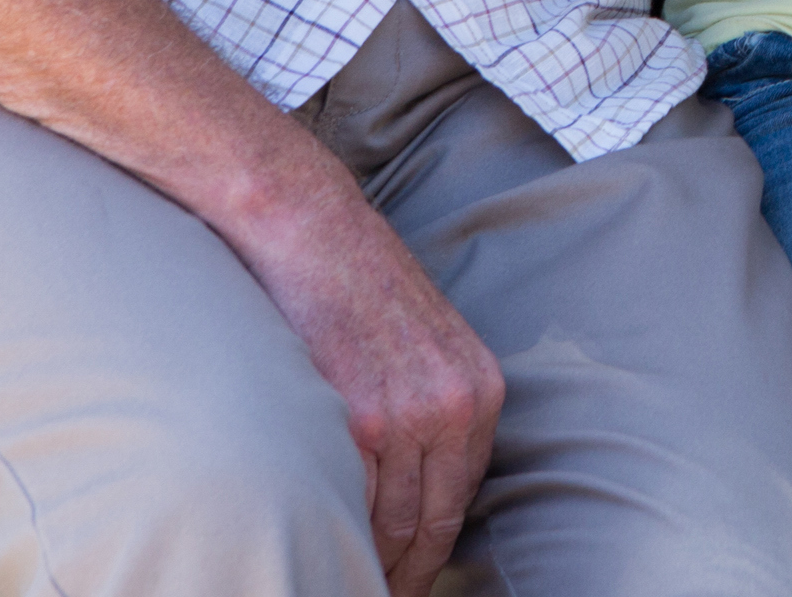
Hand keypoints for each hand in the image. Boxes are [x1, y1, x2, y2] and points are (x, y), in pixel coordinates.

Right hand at [230, 172, 506, 596]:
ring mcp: (406, 415)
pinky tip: (322, 541)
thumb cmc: (361, 285)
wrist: (312, 231)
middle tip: (382, 593)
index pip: (459, 501)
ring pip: (392, 523)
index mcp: (479, 390)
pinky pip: (353, 500)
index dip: (432, 553)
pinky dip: (338, 529)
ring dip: (370, 561)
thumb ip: (432, 408)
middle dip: (405, 572)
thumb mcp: (427, 343)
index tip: (409, 578)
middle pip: (431, 525)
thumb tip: (417, 482)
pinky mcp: (356, 417)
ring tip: (348, 580)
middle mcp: (453, 406)